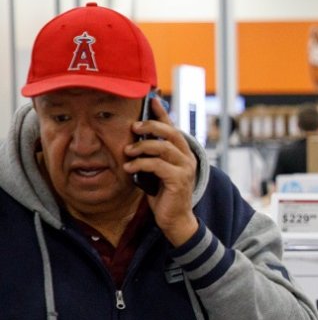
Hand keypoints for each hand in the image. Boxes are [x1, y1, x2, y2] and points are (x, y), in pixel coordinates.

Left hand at [124, 96, 198, 246]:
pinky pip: (157, 165)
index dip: (162, 113)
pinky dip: (141, 164)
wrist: (174, 219)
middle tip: (134, 128)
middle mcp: (187, 158)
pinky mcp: (179, 180)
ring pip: (163, 148)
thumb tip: (135, 140)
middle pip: (171, 133)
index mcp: (183, 153)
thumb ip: (152, 156)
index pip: (173, 128)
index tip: (152, 99)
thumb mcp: (156, 170)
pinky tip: (129, 168)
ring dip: (141, 147)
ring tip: (127, 152)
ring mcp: (185, 169)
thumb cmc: (164, 194)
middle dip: (151, 127)